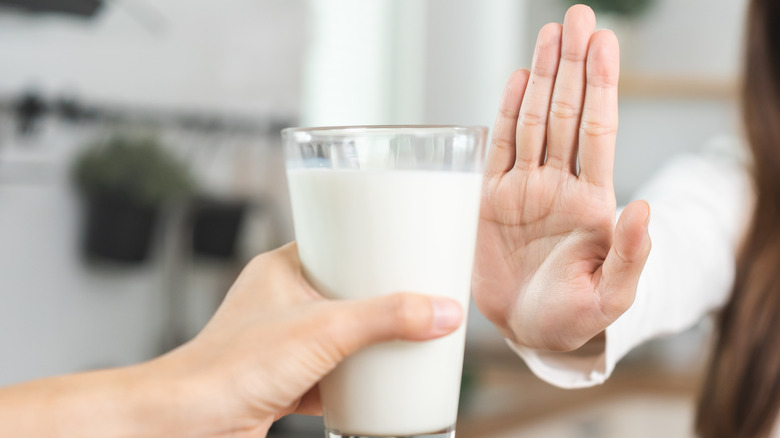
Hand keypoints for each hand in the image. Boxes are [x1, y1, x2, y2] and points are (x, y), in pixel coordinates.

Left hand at [0, 243, 462, 437]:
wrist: (188, 425)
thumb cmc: (232, 366)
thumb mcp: (324, 331)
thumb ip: (386, 318)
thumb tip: (442, 311)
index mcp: (282, 271)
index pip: (335, 243)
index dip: (371, 244)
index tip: (407, 248)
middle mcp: (280, 304)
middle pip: (344, 293)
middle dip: (380, 299)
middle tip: (419, 295)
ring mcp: (281, 344)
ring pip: (338, 336)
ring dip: (369, 342)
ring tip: (410, 337)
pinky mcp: (283, 381)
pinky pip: (330, 374)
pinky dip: (355, 380)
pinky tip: (382, 385)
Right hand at [472, 5, 651, 351]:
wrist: (526, 331)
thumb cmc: (572, 317)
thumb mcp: (610, 295)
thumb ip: (631, 254)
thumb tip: (644, 207)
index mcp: (591, 202)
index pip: (597, 131)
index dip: (601, 87)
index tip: (605, 45)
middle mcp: (558, 185)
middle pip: (566, 112)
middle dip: (573, 65)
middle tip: (577, 19)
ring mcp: (524, 189)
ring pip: (533, 121)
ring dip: (543, 76)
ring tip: (552, 33)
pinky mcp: (490, 199)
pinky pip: (499, 148)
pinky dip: (505, 112)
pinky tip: (517, 79)